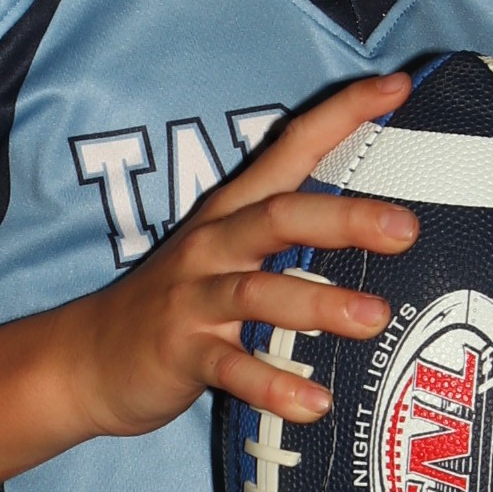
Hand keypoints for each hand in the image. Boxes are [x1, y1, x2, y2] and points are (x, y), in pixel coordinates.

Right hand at [62, 73, 419, 440]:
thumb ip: (289, 235)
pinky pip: (231, 370)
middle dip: (342, 219)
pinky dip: (272, 385)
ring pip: (257, 292)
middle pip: (278, 217)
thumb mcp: (227, 253)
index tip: (396, 88)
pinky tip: (314, 403)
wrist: (87, 358)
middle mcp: (214, 246)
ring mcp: (194, 299)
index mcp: (232, 214)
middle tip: (405, 229)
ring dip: (317, 304)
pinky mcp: (180, 353)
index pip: (291, 148)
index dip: (341, 115)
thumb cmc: (179, 303)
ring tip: (373, 318)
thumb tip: (377, 220)